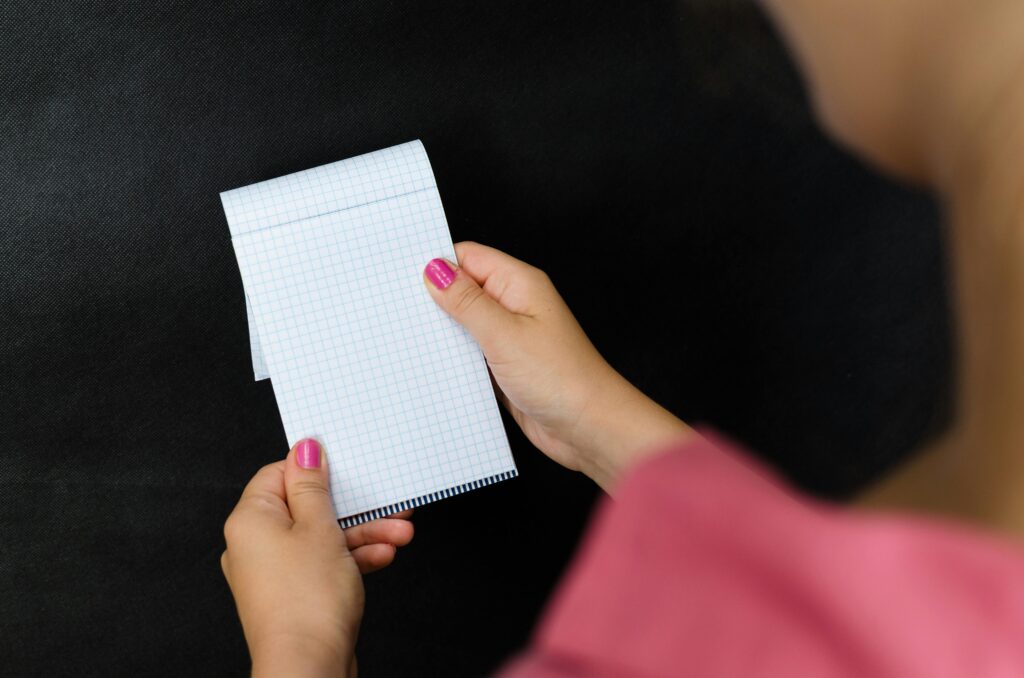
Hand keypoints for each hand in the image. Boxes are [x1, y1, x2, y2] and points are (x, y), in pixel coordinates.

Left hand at [222, 439, 412, 677]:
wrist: (309, 668)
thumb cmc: (307, 602)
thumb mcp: (319, 527)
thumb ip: (313, 486)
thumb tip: (304, 450)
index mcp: (250, 520)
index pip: (279, 474)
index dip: (315, 469)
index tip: (346, 466)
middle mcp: (254, 544)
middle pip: (307, 508)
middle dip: (353, 507)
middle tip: (386, 503)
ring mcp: (274, 572)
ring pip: (321, 537)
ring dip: (362, 534)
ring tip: (399, 533)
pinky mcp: (294, 594)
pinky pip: (324, 563)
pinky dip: (352, 557)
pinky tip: (383, 556)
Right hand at [423, 242, 692, 490]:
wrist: (589, 428)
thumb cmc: (562, 378)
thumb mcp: (504, 334)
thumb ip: (467, 301)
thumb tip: (435, 271)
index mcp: (519, 284)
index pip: (468, 257)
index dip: (436, 263)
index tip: (401, 276)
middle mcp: (515, 306)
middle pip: (464, 289)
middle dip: (434, 300)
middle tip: (398, 311)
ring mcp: (511, 338)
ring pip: (465, 324)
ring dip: (443, 332)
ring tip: (409, 340)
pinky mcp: (506, 367)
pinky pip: (472, 354)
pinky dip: (454, 358)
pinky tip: (432, 367)